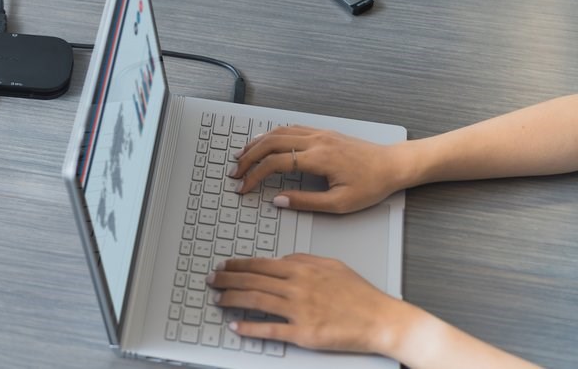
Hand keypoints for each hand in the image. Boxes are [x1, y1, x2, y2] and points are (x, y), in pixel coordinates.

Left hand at [208, 254, 409, 354]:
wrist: (381, 319)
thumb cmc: (360, 294)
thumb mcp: (331, 265)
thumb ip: (304, 260)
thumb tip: (282, 260)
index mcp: (303, 269)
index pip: (260, 264)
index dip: (237, 265)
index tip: (224, 266)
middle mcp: (297, 287)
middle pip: (252, 281)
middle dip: (227, 280)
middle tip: (211, 280)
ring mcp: (299, 310)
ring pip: (256, 302)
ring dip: (232, 299)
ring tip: (217, 299)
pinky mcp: (304, 333)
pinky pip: (270, 329)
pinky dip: (250, 328)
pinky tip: (236, 326)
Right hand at [230, 126, 406, 212]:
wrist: (393, 165)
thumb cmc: (371, 185)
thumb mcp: (340, 203)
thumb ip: (306, 202)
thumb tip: (278, 200)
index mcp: (319, 158)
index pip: (275, 163)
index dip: (255, 175)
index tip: (244, 188)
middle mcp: (316, 141)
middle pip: (270, 142)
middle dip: (248, 157)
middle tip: (235, 171)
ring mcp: (319, 133)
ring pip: (278, 132)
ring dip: (256, 143)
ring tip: (242, 156)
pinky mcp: (323, 132)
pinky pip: (290, 128)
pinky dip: (271, 135)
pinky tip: (264, 142)